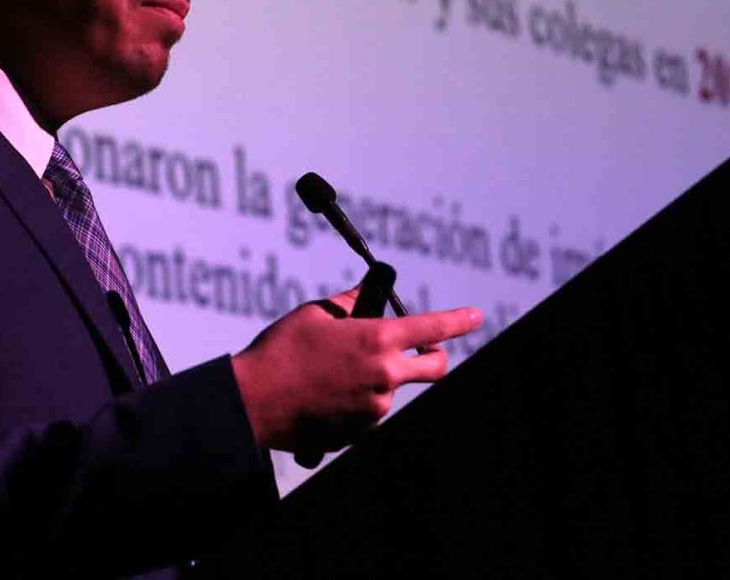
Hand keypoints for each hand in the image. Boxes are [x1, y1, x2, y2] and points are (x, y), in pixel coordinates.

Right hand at [230, 284, 481, 453]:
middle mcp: (384, 377)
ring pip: (393, 388)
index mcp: (376, 340)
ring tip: (332, 371)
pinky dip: (356, 399)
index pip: (432, 328)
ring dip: (377, 377)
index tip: (475, 316)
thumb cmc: (281, 351)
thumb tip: (367, 298)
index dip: (458, 320)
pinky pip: (369, 410)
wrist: (254, 402)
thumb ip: (350, 303)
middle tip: (419, 350)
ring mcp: (375, 408)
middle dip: (434, 357)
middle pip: (435, 368)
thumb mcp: (316, 314)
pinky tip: (324, 392)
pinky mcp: (360, 432)